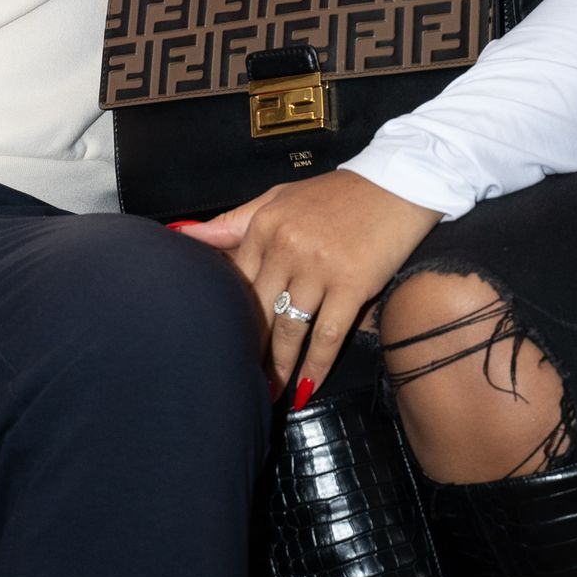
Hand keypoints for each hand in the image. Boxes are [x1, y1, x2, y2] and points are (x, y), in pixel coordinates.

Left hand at [176, 169, 439, 396]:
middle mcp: (286, 247)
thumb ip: (232, 223)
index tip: (219, 341)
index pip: (235, 281)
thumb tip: (180, 234)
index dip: (227, 316)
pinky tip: (308, 386)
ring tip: (270, 392)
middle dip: (249, 349)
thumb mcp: (278, 198)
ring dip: (279, 367)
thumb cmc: (335, 194)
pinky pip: (328, 336)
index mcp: (264, 225)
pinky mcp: (351, 285)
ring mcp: (319, 268)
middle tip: (240, 379)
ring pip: (290, 329)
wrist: (396, 184)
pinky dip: (317, 365)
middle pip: (258, 311)